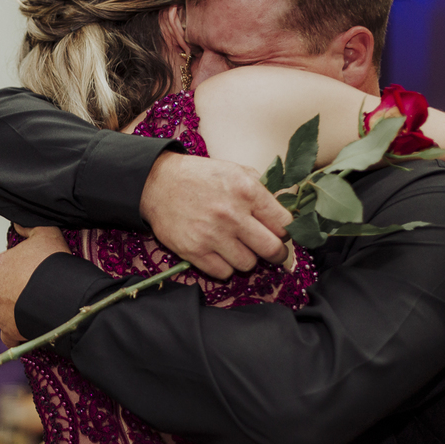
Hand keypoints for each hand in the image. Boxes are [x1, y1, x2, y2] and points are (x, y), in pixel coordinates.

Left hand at [0, 226, 69, 346]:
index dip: (18, 270)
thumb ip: (29, 227)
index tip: (32, 274)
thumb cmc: (52, 262)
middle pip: (1, 289)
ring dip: (14, 312)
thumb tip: (17, 224)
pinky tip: (27, 332)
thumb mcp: (45, 233)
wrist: (59, 295)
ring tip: (35, 311)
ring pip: (2, 311)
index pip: (3, 266)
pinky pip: (8, 335)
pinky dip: (15, 335)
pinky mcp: (7, 330)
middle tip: (35, 293)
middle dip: (13, 291)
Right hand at [140, 151, 289, 277]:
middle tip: (272, 252)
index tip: (281, 235)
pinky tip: (220, 254)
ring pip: (248, 264)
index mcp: (247, 191)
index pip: (284, 224)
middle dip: (276, 254)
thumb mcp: (236, 171)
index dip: (286, 232)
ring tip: (237, 248)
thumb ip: (263, 191)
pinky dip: (224, 266)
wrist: (157, 183)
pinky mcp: (193, 251)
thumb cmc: (200, 176)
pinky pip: (223, 272)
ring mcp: (212, 235)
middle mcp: (232, 214)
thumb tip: (285, 213)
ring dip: (246, 259)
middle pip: (272, 249)